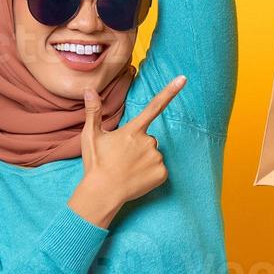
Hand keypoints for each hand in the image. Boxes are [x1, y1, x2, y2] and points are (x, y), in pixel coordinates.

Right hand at [68, 75, 187, 227]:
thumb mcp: (91, 136)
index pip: (154, 106)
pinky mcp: (162, 174)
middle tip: (122, 158)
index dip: (170, 91)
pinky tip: (137, 178)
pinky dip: (150, 173)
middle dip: (138, 146)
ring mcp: (156, 158)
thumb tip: (89, 89)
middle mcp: (148, 141)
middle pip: (148, 138)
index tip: (183, 79)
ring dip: (144, 159)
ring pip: (153, 154)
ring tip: (127, 169)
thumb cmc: (96, 164)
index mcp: (133, 130)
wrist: (102, 193)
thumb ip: (94, 111)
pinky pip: (159, 169)